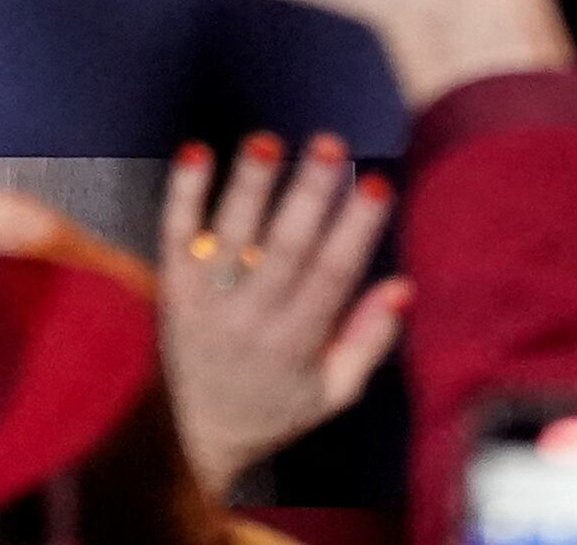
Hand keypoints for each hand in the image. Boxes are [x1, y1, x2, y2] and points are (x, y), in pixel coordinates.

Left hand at [156, 131, 403, 489]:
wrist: (196, 434)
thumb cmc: (279, 405)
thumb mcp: (335, 390)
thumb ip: (370, 339)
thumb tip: (404, 286)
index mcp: (296, 344)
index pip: (331, 279)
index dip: (356, 231)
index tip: (377, 184)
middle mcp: (250, 321)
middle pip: (284, 249)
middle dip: (308, 194)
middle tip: (330, 144)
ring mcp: (206, 303)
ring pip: (230, 236)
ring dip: (249, 186)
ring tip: (266, 141)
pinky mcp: (172, 288)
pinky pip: (175, 236)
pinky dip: (184, 195)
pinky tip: (197, 152)